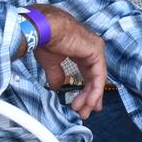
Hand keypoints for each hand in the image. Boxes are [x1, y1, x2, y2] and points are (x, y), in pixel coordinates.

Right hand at [29, 4, 106, 119]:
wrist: (43, 29)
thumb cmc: (45, 40)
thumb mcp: (51, 62)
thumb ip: (57, 75)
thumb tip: (57, 86)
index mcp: (81, 50)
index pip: (88, 74)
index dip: (86, 90)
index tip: (81, 104)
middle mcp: (91, 49)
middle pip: (95, 78)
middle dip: (89, 97)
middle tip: (84, 112)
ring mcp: (96, 50)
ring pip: (98, 79)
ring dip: (91, 97)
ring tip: (83, 110)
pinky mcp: (96, 52)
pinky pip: (99, 76)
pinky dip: (94, 90)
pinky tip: (89, 101)